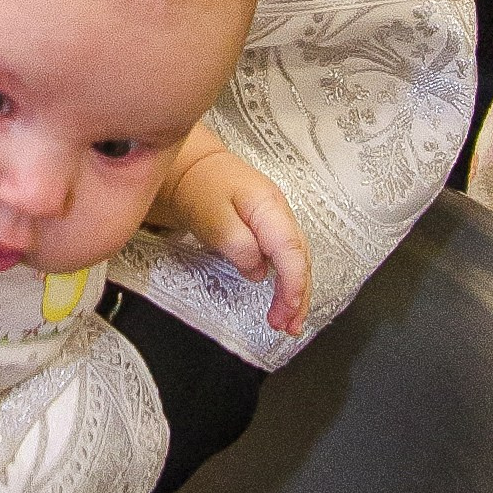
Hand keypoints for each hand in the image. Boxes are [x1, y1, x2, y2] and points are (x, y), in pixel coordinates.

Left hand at [155, 143, 310, 335]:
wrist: (192, 166)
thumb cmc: (200, 186)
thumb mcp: (212, 216)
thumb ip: (238, 245)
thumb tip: (257, 272)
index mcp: (269, 207)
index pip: (291, 250)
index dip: (293, 284)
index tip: (287, 311)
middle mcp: (280, 214)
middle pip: (300, 260)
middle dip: (298, 296)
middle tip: (288, 326)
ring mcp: (277, 221)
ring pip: (296, 261)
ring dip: (295, 293)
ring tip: (287, 322)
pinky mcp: (269, 229)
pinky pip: (285, 258)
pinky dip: (286, 281)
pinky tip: (282, 299)